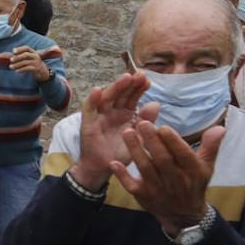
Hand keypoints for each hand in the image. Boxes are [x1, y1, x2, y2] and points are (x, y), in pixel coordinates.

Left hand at [10, 45, 49, 81]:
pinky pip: (28, 68)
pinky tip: (17, 71)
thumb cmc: (34, 64)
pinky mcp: (37, 69)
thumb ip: (22, 57)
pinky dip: (21, 69)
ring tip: (11, 67)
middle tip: (11, 60)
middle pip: (26, 54)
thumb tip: (10, 57)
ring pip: (26, 62)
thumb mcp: (30, 59)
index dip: (20, 49)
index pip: (27, 48)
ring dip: (17, 64)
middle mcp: (35, 56)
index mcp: (33, 52)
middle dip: (17, 57)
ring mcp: (36, 62)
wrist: (44, 73)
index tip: (13, 51)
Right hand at [71, 72, 159, 190]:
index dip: (139, 88)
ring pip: (107, 98)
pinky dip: (92, 99)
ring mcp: (100, 116)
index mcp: (125, 114)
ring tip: (126, 78)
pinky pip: (89, 109)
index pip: (132, 97)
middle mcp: (112, 111)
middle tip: (140, 75)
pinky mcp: (88, 123)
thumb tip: (156, 103)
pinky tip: (97, 90)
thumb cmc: (120, 153)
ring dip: (115, 87)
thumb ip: (146, 122)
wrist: (103, 168)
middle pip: (120, 94)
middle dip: (130, 84)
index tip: (148, 81)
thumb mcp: (138, 138)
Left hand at [111, 121, 224, 236]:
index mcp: (192, 171)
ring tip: (127, 132)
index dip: (173, 142)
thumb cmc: (193, 183)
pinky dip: (122, 175)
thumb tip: (219, 128)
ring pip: (145, 169)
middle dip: (152, 142)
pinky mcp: (143, 196)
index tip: (163, 127)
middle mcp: (175, 181)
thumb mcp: (206, 166)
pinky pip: (131, 186)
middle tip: (141, 123)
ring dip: (135, 151)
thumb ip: (210, 146)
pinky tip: (114, 162)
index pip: (182, 155)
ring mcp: (157, 189)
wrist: (183, 214)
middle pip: (162, 160)